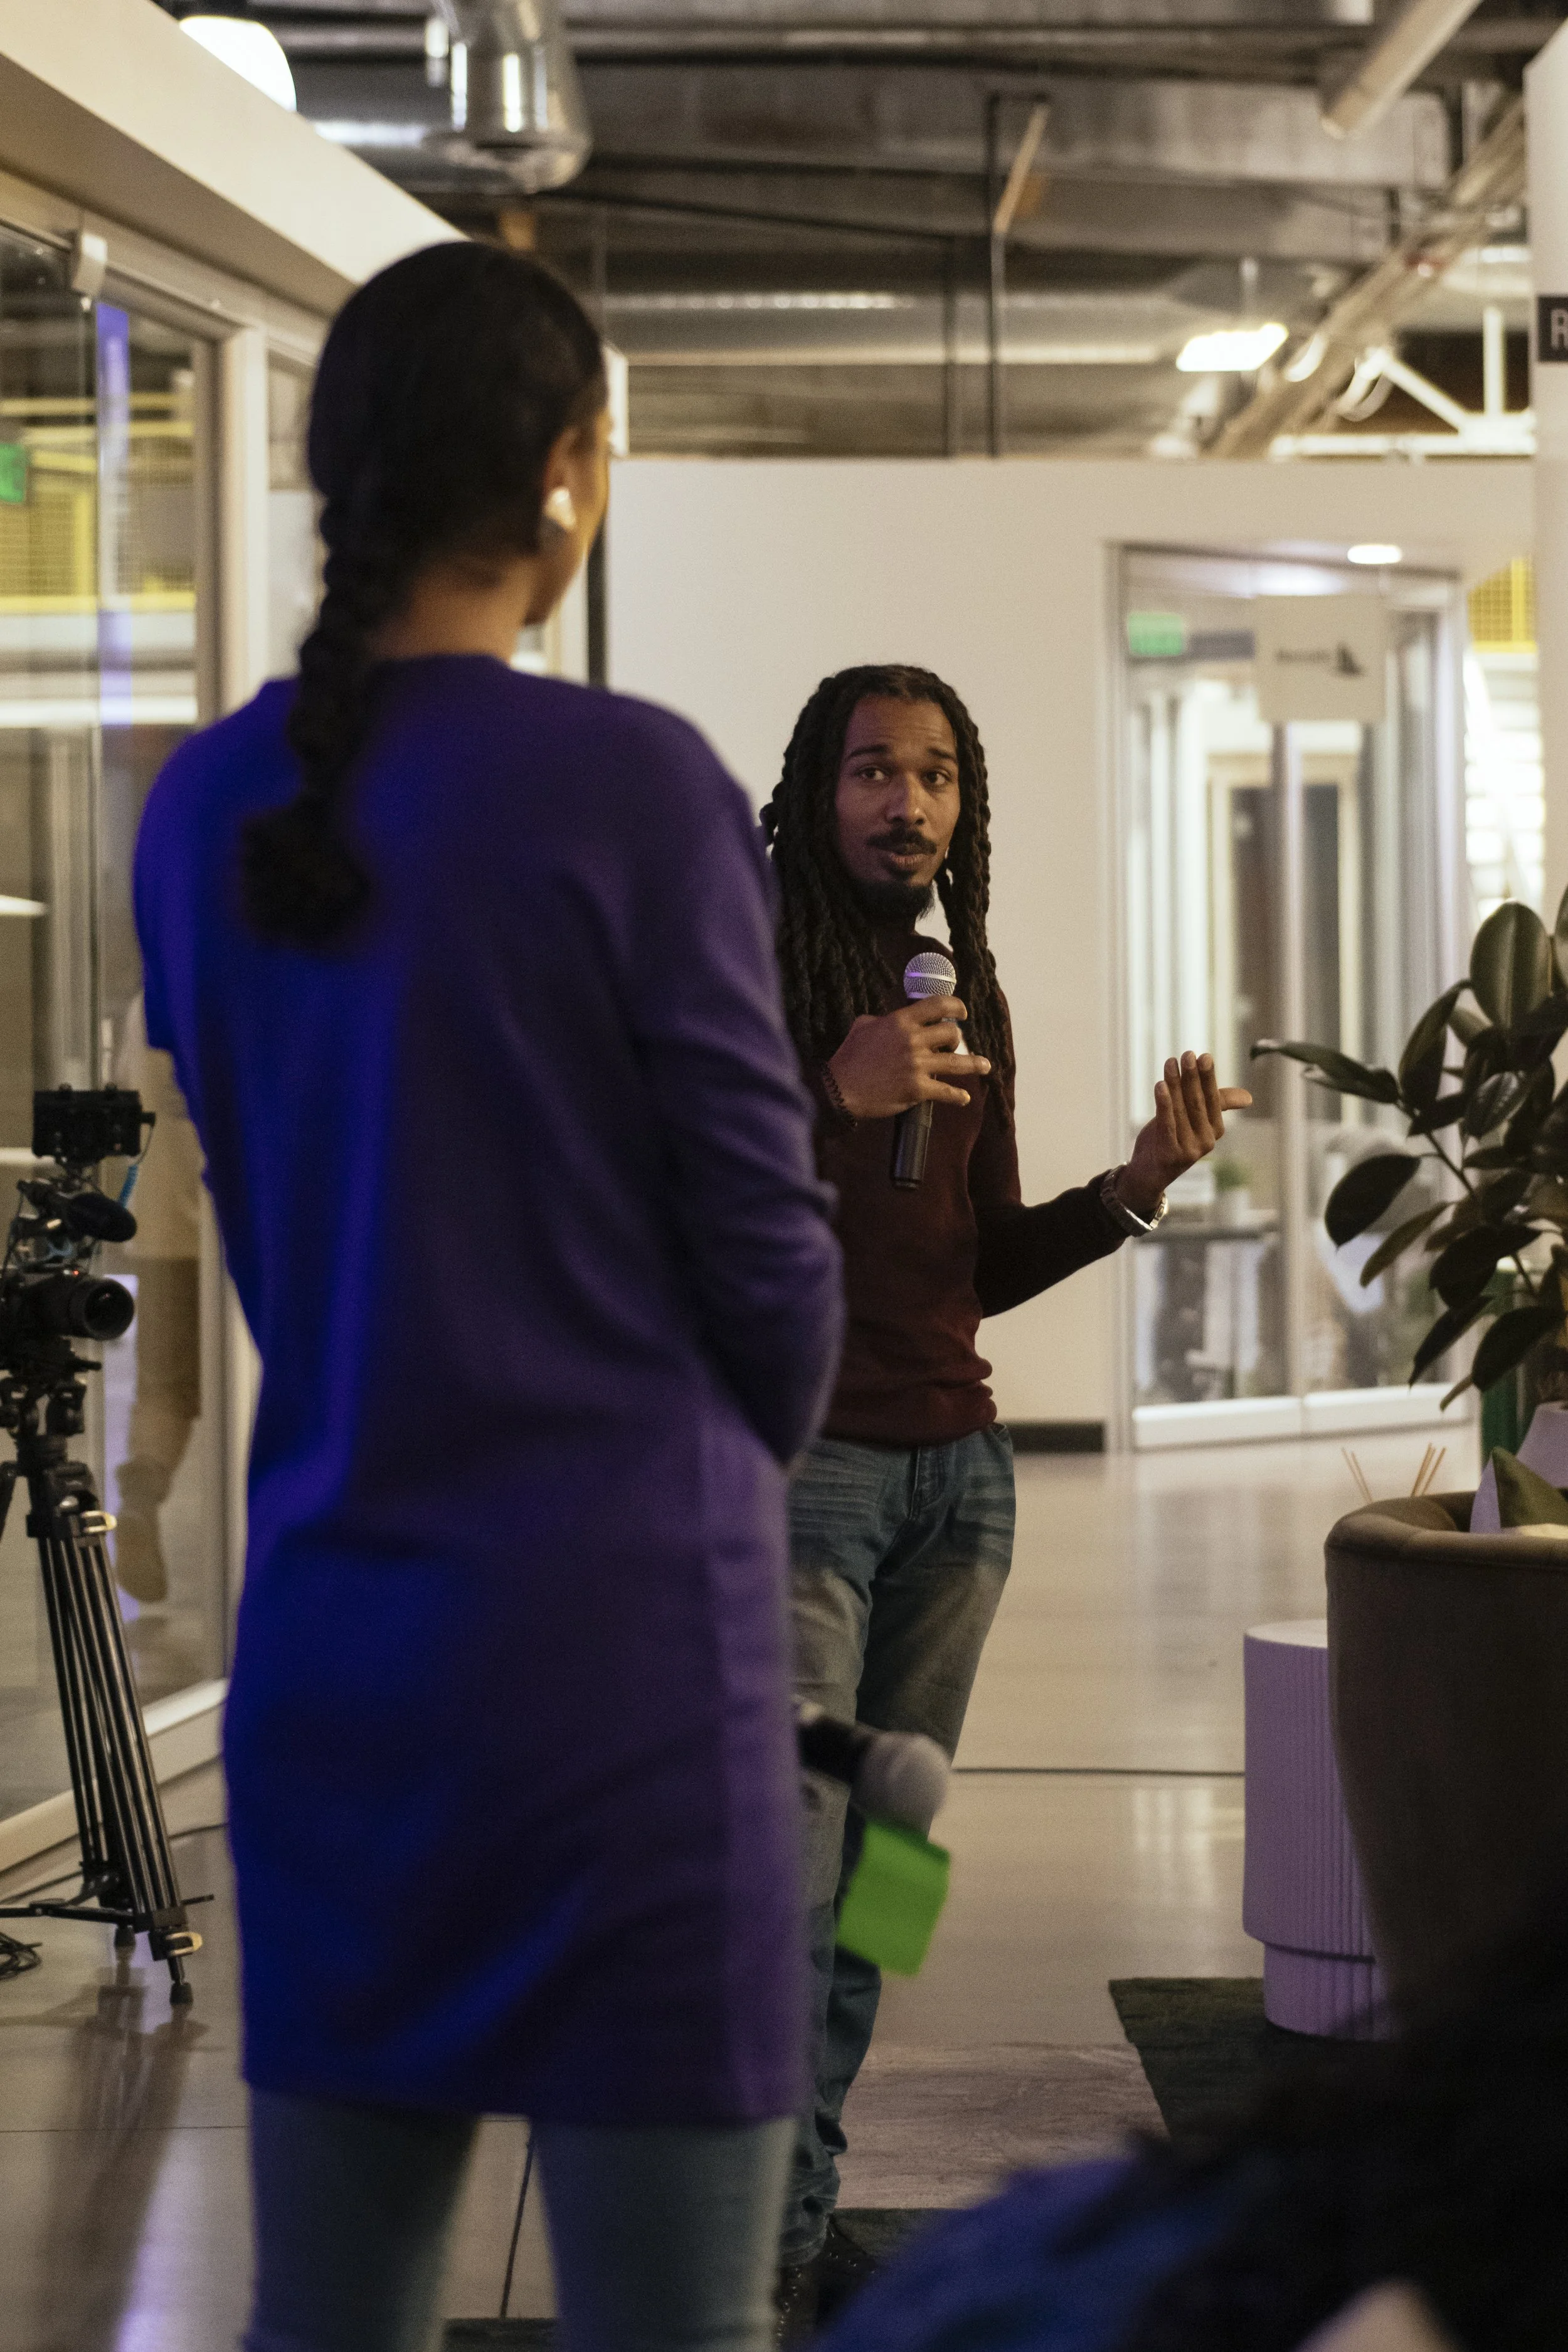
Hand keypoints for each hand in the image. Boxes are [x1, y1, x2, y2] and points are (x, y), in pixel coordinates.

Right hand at [827, 998, 991, 1120]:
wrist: (840, 1089)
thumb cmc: (848, 1058)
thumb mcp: (862, 1026)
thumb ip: (882, 1020)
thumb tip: (891, 1019)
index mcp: (901, 1021)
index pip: (938, 1005)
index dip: (956, 1006)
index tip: (962, 1013)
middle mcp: (913, 1040)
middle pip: (952, 1034)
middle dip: (956, 1040)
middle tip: (952, 1046)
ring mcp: (917, 1065)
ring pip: (958, 1062)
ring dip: (975, 1064)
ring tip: (985, 1066)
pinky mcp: (917, 1089)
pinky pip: (946, 1092)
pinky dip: (958, 1097)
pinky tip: (964, 1099)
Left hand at [1119, 1051, 1252, 1218]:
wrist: (1149, 1173)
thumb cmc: (1172, 1139)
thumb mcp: (1193, 1119)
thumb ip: (1216, 1104)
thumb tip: (1249, 1098)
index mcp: (1215, 1129)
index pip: (1213, 1099)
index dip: (1208, 1077)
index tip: (1203, 1055)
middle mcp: (1207, 1141)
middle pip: (1198, 1102)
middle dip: (1193, 1077)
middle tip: (1187, 1054)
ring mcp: (1190, 1150)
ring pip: (1181, 1110)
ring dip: (1175, 1084)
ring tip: (1170, 1063)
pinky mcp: (1171, 1155)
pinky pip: (1167, 1124)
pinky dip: (1164, 1103)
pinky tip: (1160, 1085)